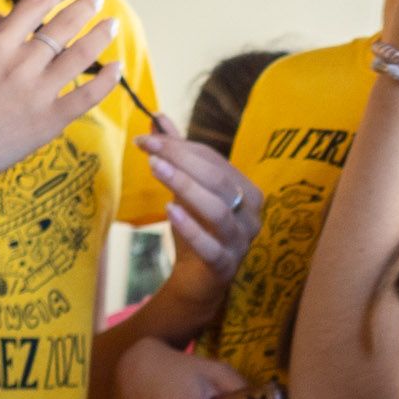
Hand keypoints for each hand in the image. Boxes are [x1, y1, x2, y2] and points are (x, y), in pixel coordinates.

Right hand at [0, 0, 127, 198]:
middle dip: (83, 9)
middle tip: (97, 1)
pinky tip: (117, 67)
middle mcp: (21, 64)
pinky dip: (107, 80)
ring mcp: (38, 93)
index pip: (34, 6)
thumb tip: (6, 18)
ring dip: (100, 36)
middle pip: (63, 27)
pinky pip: (88, 96)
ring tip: (111, 26)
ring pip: (81, 56)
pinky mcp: (49, 122)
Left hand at [129, 117, 258, 330]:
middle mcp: (251, 215)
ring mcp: (241, 241)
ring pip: (218, 210)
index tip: (147, 138)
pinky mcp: (225, 266)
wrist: (198, 281)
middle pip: (219, 180)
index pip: (214, 161)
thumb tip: (158, 117)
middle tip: (150, 148)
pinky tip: (169, 209)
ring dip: (185, 186)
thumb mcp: (186, 189)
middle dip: (183, 161)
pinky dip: (191, 227)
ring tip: (156, 169)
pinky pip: (210, 245)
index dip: (181, 146)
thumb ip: (178, 155)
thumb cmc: (197, 230)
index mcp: (246, 191)